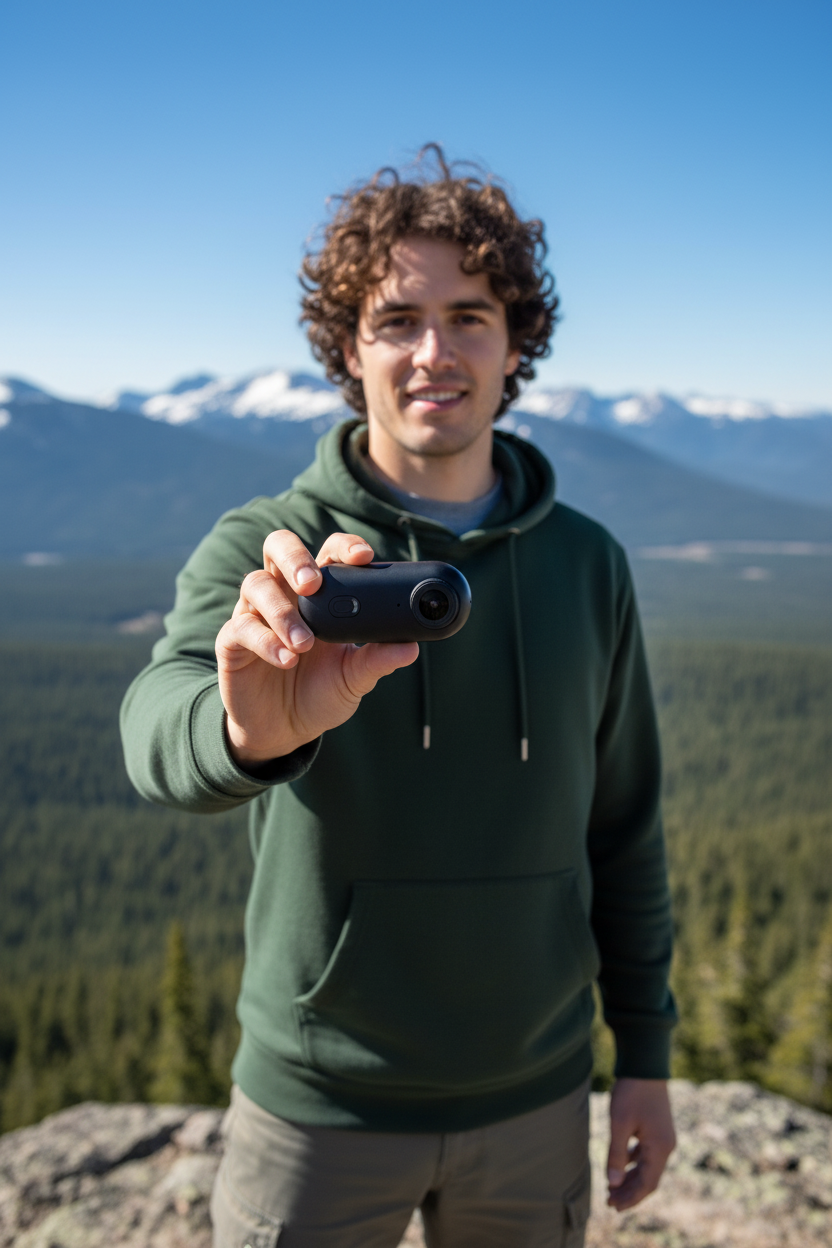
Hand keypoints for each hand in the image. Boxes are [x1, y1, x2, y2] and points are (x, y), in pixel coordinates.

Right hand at [215, 530, 418, 765]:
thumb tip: (411, 647)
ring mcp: (255, 615)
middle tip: (311, 585)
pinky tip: (286, 660)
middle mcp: (284, 595)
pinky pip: (242, 628)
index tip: (363, 557)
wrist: (284, 731)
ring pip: (256, 584)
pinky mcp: (233, 641)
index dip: (344, 546)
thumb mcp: (354, 678)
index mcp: (319, 594)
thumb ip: (378, 660)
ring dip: (282, 611)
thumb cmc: (320, 693)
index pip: (329, 552)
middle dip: (295, 557)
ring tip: (304, 643)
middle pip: (278, 547)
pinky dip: (266, 641)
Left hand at [606, 1078, 675, 1210]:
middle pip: (649, 1178)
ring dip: (631, 1178)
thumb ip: (617, 1155)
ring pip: (648, 1166)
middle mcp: (666, 1146)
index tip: (613, 1206)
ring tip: (613, 1186)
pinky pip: (648, 1153)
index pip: (647, 1184)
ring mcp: (664, 1137)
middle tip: (609, 1201)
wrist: (645, 1063)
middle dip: (630, 1192)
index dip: (630, 1198)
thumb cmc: (631, 1092)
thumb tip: (613, 1183)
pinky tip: (623, 1163)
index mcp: (660, 1148)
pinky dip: (635, 1162)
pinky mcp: (658, 1128)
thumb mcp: (619, 1124)